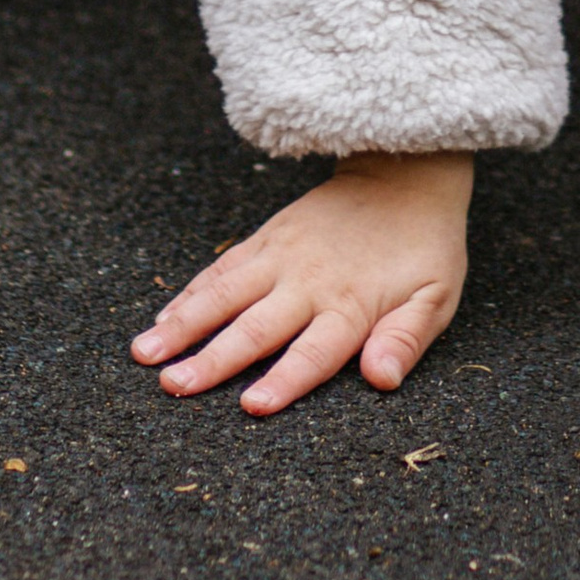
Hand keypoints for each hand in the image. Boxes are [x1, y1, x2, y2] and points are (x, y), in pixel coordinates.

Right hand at [130, 151, 471, 416]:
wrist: (402, 174)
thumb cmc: (423, 246)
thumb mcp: (435, 296)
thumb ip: (406, 338)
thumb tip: (384, 379)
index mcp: (352, 304)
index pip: (314, 352)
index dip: (284, 381)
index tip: (250, 406)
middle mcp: (308, 280)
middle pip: (255, 327)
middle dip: (211, 359)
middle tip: (172, 387)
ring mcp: (281, 255)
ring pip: (224, 293)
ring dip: (183, 324)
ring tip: (145, 353)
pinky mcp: (266, 237)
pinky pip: (222, 268)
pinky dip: (190, 293)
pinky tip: (164, 318)